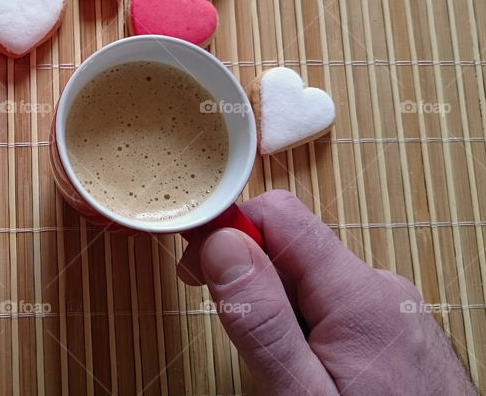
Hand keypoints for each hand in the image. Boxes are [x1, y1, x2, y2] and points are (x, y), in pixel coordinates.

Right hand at [177, 190, 475, 394]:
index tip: (197, 270)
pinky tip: (309, 368)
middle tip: (230, 331)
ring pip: (310, 279)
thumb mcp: (300, 393)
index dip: (227, 230)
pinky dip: (306, 323)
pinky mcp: (394, 327)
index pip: (279, 214)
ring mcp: (392, 307)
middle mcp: (380, 289)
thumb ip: (261, 319)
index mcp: (358, 296)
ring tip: (276, 365)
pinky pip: (334, 303)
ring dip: (277, 307)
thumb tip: (222, 243)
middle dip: (249, 279)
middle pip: (291, 247)